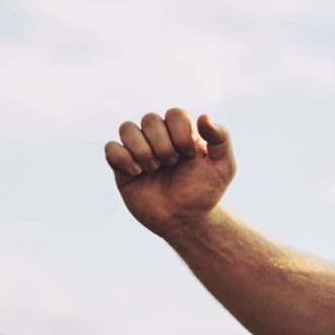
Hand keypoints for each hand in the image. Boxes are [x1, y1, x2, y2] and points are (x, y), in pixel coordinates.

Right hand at [106, 109, 235, 238]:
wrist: (186, 221)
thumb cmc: (205, 193)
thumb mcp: (223, 167)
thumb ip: (221, 138)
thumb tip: (203, 116)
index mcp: (181, 133)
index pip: (174, 114)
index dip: (181, 133)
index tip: (190, 155)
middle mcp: (158, 138)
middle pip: (150, 119)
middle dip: (163, 144)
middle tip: (171, 163)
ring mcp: (139, 151)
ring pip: (127, 128)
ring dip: (142, 148)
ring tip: (153, 168)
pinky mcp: (122, 168)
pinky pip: (110, 148)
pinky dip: (123, 157)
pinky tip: (137, 172)